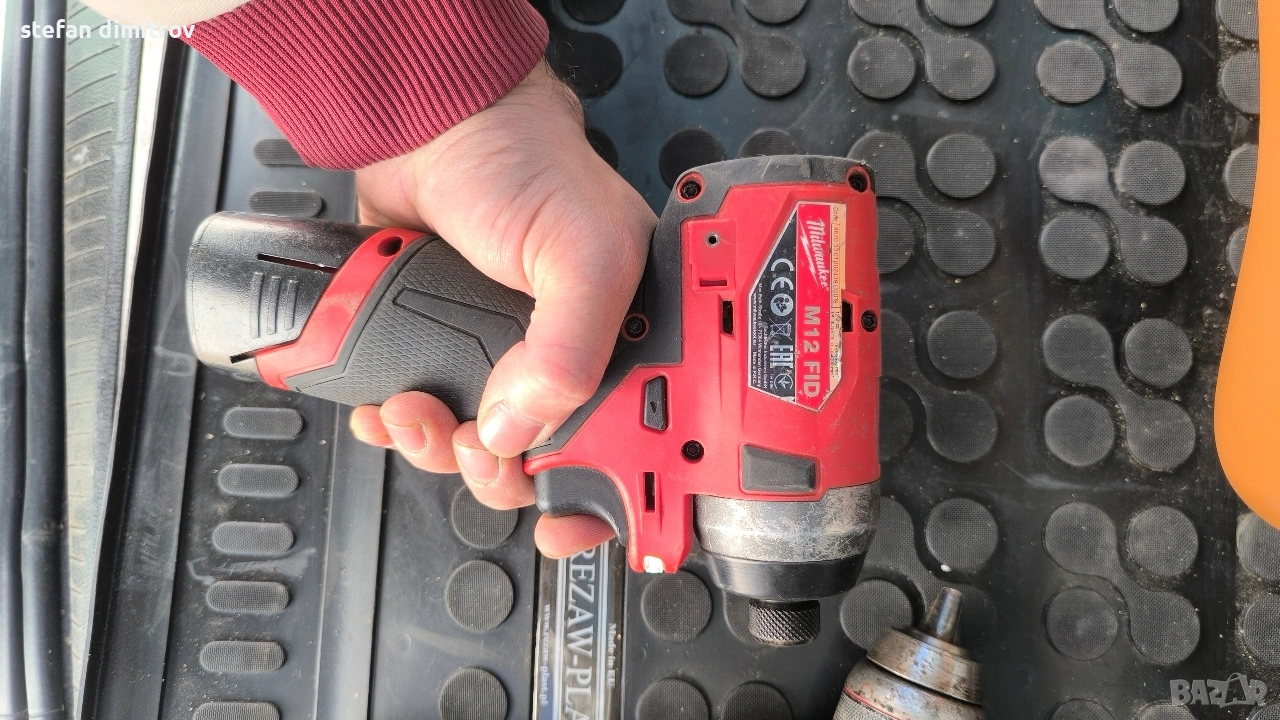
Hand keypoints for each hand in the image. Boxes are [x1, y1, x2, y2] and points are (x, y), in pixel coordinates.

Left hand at [348, 60, 655, 557]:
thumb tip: (523, 427)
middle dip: (498, 469)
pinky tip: (389, 405)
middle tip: (473, 441)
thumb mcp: (581, 249)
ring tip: (416, 410)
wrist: (427, 127)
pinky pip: (425, 416)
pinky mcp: (445, 346)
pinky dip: (400, 425)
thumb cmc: (523, 162)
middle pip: (544, 459)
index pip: (632, 439)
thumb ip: (570, 346)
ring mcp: (502, 355)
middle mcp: (569, 354)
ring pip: (478, 447)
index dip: (604, 489)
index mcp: (627, 337)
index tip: (565, 516)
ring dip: (437, 448)